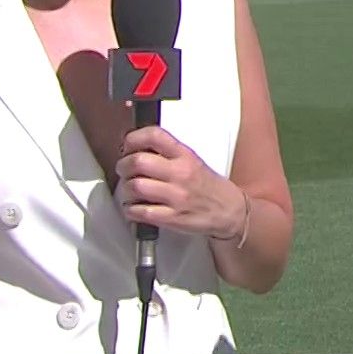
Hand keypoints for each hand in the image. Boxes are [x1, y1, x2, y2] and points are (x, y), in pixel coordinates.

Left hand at [116, 127, 243, 239]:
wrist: (229, 210)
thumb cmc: (207, 185)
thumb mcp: (193, 160)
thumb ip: (168, 153)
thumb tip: (136, 148)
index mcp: (185, 155)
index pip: (154, 135)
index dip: (133, 138)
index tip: (127, 146)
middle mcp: (180, 173)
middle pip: (138, 162)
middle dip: (123, 166)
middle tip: (124, 170)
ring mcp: (177, 196)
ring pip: (135, 187)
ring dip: (125, 189)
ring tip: (130, 191)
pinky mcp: (173, 218)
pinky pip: (141, 212)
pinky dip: (130, 210)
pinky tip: (134, 208)